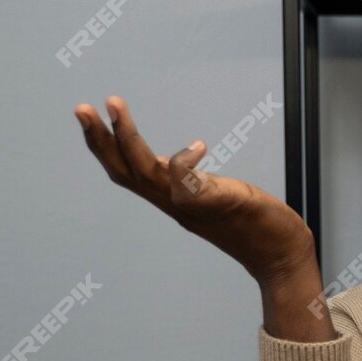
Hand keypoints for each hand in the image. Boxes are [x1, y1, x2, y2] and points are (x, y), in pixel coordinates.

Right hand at [75, 95, 314, 282]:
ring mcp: (193, 207)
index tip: (89, 113)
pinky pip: (188, 188)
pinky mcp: (218, 206)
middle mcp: (174, 204)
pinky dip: (184, 165)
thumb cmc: (252, 224)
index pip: (125, 170)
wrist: (280, 256)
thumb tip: (170, 161)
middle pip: (124, 172)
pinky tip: (197, 145)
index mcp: (170, 198)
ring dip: (127, 139)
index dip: (102, 145)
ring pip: (146, 173)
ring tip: (113, 105)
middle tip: (81, 107)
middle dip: (99, 139)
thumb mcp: (210, 193)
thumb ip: (187, 180)